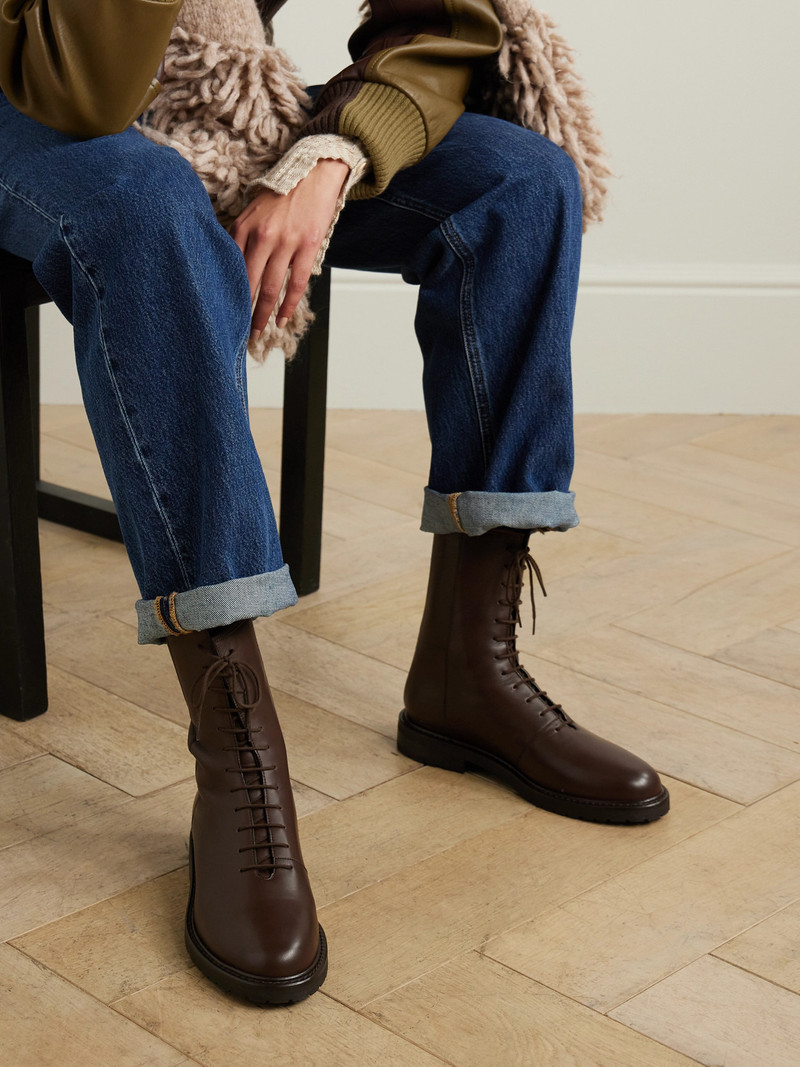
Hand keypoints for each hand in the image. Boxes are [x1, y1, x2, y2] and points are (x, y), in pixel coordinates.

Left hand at [228, 158, 349, 340]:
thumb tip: (228, 263)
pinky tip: (282, 319)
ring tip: (257, 332)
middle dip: (241, 311)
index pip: (230, 268)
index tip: (221, 312)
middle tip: (236, 332)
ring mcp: (285, 242)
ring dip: (263, 314)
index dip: (225, 293)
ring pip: (270, 287)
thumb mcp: (251, 209)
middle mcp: (262, 235)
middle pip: (247, 282)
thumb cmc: (281, 192)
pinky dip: (288, 305)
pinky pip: (296, 283)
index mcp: (243, 227)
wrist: (313, 172)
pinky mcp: (307, 246)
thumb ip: (240, 234)